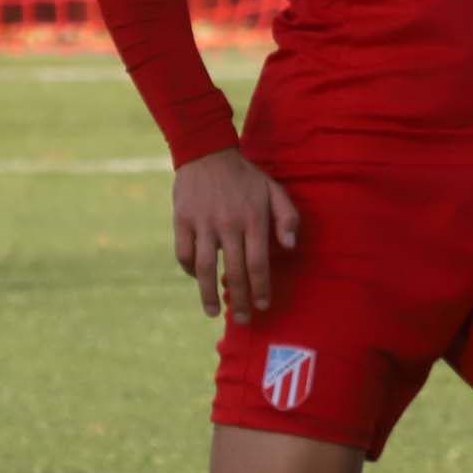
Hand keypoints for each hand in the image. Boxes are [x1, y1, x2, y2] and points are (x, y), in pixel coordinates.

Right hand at [172, 147, 301, 322]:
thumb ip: (288, 217)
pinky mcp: (182, 220)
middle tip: (243, 319)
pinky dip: (188, 270)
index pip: (258, 263)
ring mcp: (203, 223)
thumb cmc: (246, 177)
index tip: (264, 306)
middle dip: (240, 299)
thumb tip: (290, 248)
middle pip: (233, 271)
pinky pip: (182, 253)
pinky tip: (196, 280)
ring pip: (203, 267)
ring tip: (212, 313)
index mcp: (253, 219)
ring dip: (208, 294)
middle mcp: (228, 224)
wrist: (207, 153)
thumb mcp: (274, 190)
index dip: (261, 287)